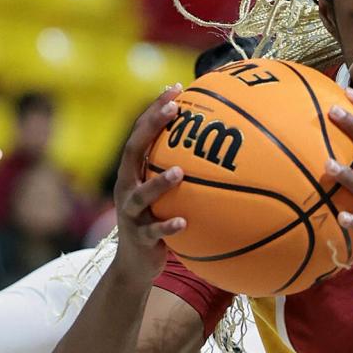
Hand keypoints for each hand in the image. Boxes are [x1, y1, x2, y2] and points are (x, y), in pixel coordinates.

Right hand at [112, 85, 186, 284]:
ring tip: (180, 172)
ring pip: (141, 194)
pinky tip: (185, 222)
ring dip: (160, 183)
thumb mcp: (169, 192)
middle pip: (133, 151)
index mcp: (135, 172)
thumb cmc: (159, 218)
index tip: (176, 87)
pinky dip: (168, 226)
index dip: (155, 108)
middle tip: (173, 110)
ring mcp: (131, 213)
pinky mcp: (140, 238)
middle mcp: (128, 187)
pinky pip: (154, 231)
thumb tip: (224, 142)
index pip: (141, 132)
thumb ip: (185, 168)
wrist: (136, 265)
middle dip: (151, 127)